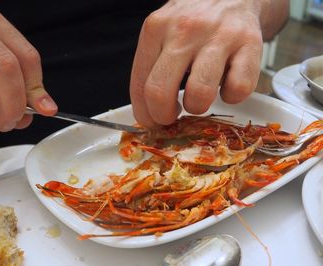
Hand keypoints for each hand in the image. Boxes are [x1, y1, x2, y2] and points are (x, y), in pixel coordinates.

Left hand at [130, 0, 286, 126]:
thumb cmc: (192, 20)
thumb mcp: (162, 32)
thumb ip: (152, 65)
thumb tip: (147, 111)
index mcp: (156, 28)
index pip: (140, 84)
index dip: (144, 113)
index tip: (151, 121)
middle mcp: (184, 30)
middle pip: (160, 91)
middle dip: (164, 116)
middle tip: (172, 116)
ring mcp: (218, 36)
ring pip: (199, 94)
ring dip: (197, 107)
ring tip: (199, 97)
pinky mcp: (250, 43)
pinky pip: (238, 89)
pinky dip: (232, 96)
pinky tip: (227, 85)